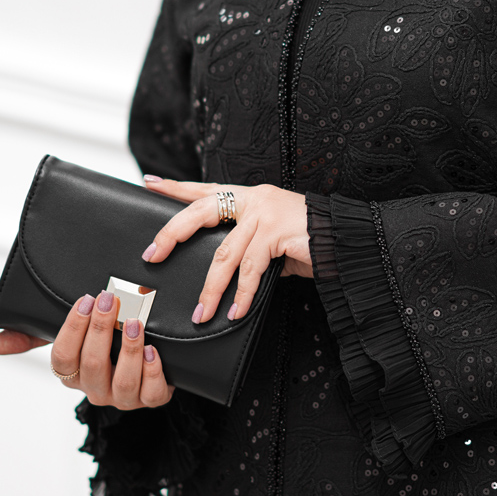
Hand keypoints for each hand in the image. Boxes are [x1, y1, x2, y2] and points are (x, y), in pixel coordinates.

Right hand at [0, 293, 173, 409]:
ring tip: (134, 323)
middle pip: (92, 364)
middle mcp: (95, 390)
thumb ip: (34, 338)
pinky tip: (152, 350)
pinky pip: (152, 394)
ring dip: (128, 349)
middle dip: (101, 330)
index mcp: (72, 375)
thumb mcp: (70, 338)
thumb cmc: (104, 346)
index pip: (63, 357)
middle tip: (111, 300)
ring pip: (123, 380)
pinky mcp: (150, 400)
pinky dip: (153, 371)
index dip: (73, 329)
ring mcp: (123, 398)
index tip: (86, 299)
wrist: (147, 362)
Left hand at [141, 177, 312, 323]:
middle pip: (201, 212)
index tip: (150, 182)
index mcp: (250, 197)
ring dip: (211, 289)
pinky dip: (241, 295)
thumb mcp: (275, 240)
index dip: (176, 187)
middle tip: (152, 255)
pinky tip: (234, 312)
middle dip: (173, 234)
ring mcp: (264, 213)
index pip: (206, 190)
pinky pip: (250, 270)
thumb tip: (233, 274)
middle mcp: (254, 199)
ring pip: (224, 254)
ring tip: (201, 313)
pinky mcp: (276, 232)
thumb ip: (252, 248)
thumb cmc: (313, 240)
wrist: (346, 239)